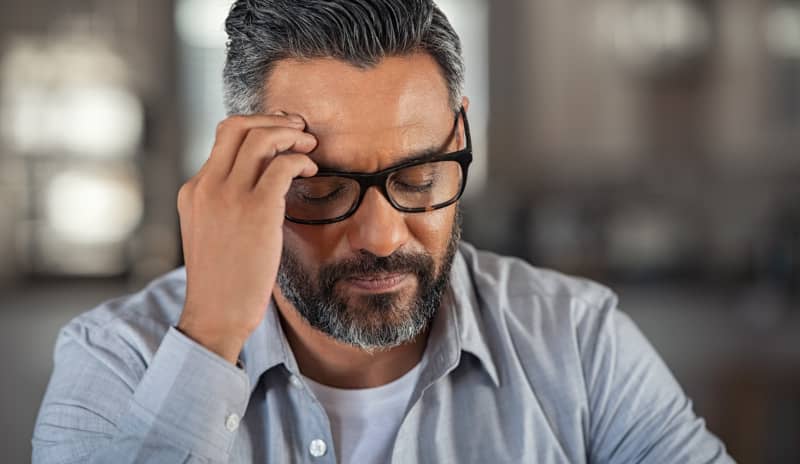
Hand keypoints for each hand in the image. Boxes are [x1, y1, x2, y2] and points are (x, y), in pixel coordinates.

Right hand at [176, 113, 317, 362]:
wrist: (216, 315)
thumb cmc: (223, 280)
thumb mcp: (212, 232)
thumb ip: (226, 204)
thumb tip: (264, 180)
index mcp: (194, 190)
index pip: (223, 137)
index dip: (257, 126)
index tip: (282, 132)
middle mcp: (206, 186)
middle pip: (238, 125)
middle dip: (274, 121)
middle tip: (300, 131)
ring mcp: (228, 196)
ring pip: (260, 138)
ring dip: (291, 136)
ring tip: (310, 147)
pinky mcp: (256, 210)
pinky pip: (283, 165)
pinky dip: (301, 160)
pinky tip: (312, 171)